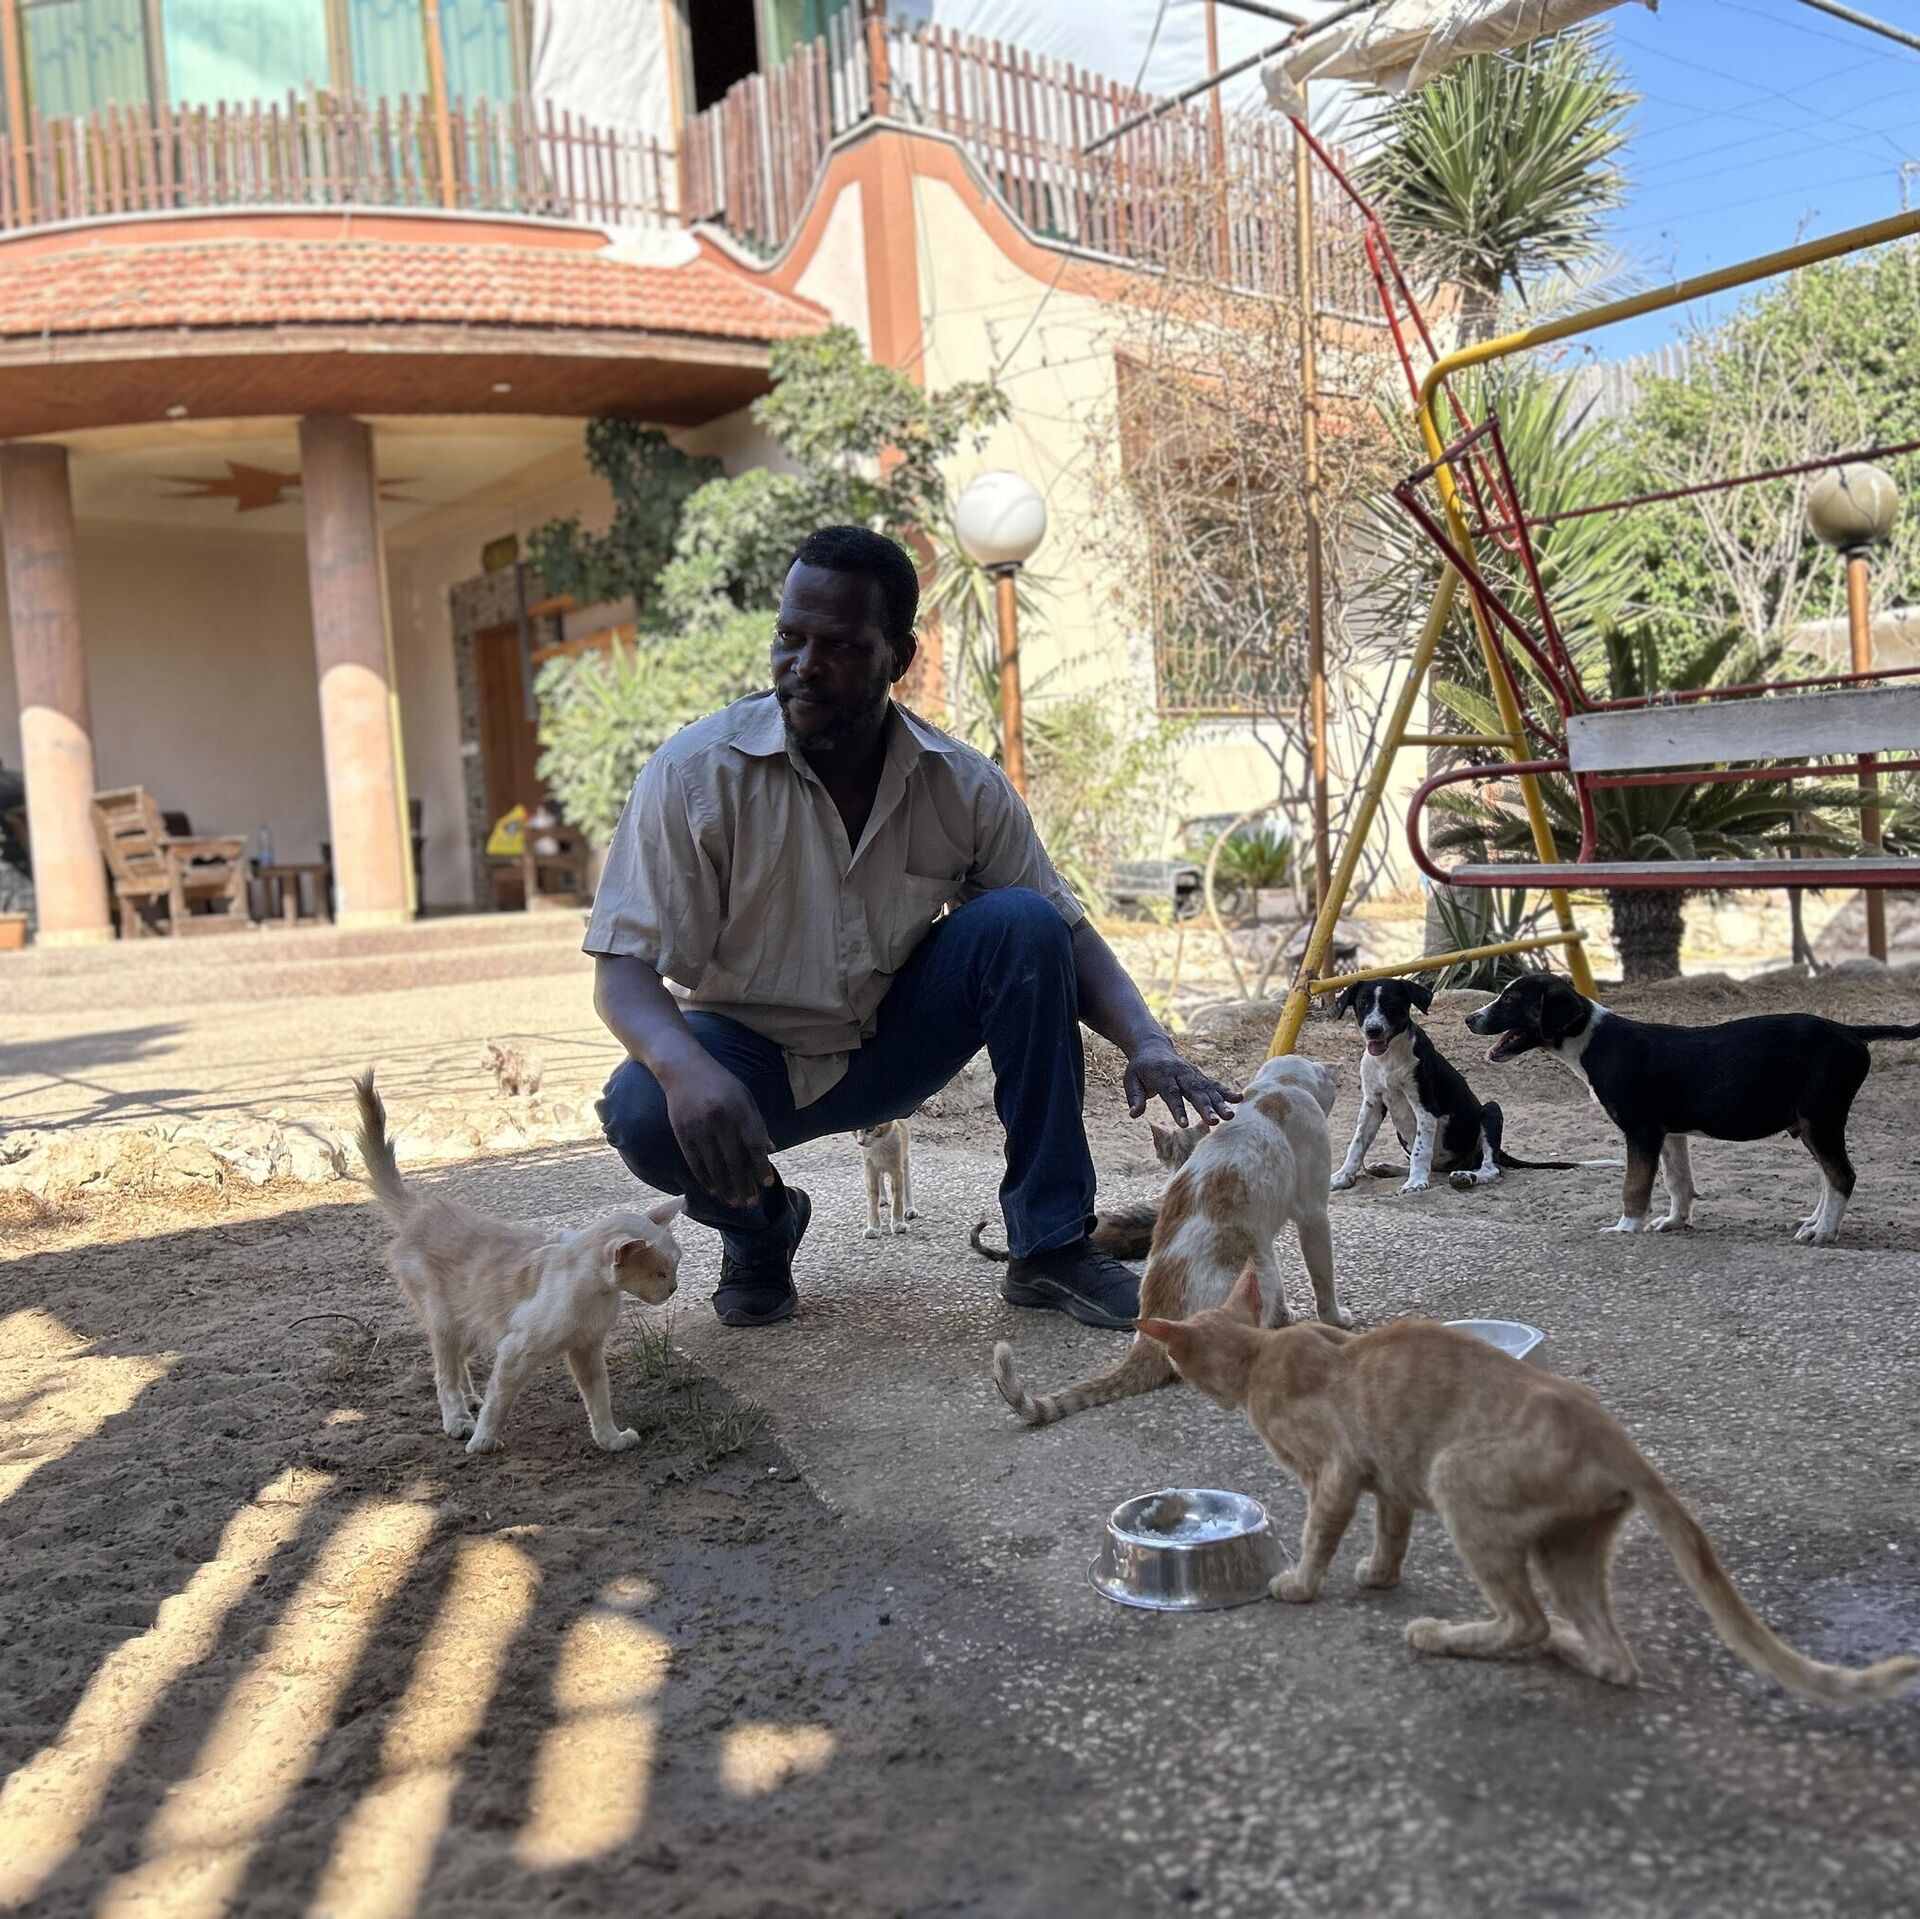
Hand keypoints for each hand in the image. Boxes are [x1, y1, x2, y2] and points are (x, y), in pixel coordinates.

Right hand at [661, 1058, 775, 1208]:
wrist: (683, 1068)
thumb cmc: (720, 1083)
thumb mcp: (744, 1096)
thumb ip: (757, 1123)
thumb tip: (770, 1150)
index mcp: (739, 1109)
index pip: (754, 1145)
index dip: (761, 1167)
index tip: (767, 1184)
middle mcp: (720, 1120)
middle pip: (735, 1160)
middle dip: (744, 1185)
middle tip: (750, 1203)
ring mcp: (699, 1127)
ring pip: (714, 1166)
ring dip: (725, 1188)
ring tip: (733, 1203)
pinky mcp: (682, 1132)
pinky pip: (695, 1162)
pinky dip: (705, 1179)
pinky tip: (713, 1190)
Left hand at [1123, 1036, 1235, 1128]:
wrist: (1153, 1047)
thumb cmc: (1140, 1068)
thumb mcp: (1130, 1079)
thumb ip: (1134, 1096)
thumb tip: (1134, 1114)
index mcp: (1162, 1075)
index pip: (1171, 1094)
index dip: (1178, 1109)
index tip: (1184, 1125)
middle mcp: (1180, 1074)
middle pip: (1194, 1091)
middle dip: (1205, 1107)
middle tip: (1215, 1121)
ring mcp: (1192, 1074)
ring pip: (1207, 1089)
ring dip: (1220, 1103)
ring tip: (1230, 1116)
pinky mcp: (1200, 1076)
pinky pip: (1214, 1084)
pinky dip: (1226, 1092)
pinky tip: (1239, 1099)